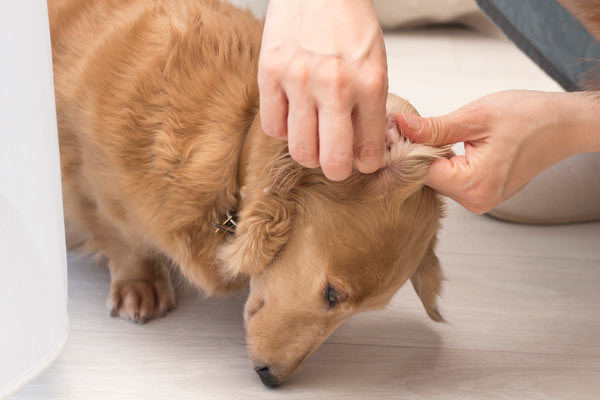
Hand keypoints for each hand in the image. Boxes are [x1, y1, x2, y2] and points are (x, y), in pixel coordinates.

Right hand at [258, 0, 387, 180]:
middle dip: (336, 169)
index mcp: (369, 84)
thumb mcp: (374, 64)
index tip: (359, 161)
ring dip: (308, 152)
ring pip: (300, 150)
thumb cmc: (348, 25)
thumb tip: (360, 149)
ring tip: (312, 137)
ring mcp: (299, 80)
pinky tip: (292, 114)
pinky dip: (283, 129)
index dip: (364, 163)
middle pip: (332, 161)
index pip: (369, 149)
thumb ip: (369, 107)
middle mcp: (335, 86)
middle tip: (334, 163)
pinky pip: (272, 127)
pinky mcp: (270, 73)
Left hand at [396, 90, 599, 212]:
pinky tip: (437, 143)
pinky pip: (450, 179)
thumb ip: (434, 127)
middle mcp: (475, 201)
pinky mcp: (481, 194)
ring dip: (427, 156)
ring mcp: (479, 201)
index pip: (420, 171)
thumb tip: (401, 126)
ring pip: (436, 179)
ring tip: (418, 131)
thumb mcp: (476, 117)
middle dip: (414, 152)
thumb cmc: (530, 117)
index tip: (390, 130)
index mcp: (473, 185)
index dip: (404, 148)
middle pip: (426, 178)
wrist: (563, 126)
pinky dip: (441, 161)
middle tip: (399, 127)